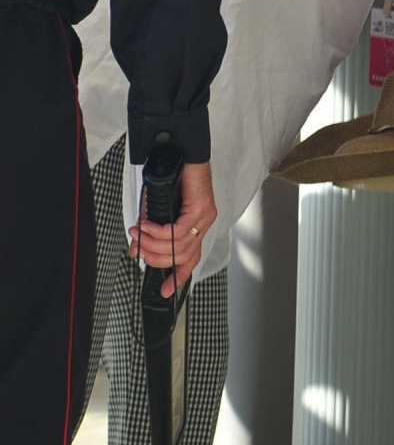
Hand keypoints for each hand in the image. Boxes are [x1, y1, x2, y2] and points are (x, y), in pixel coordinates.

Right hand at [129, 160, 217, 297]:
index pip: (190, 259)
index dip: (178, 277)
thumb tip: (138, 251)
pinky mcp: (201, 207)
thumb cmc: (172, 179)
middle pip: (183, 257)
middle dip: (155, 257)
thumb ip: (149, 233)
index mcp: (195, 227)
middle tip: (138, 248)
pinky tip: (147, 227)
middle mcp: (203, 224)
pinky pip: (179, 231)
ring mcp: (205, 216)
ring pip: (180, 246)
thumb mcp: (156, 212)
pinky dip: (159, 232)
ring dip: (153, 244)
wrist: (181, 154)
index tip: (165, 291)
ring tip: (138, 234)